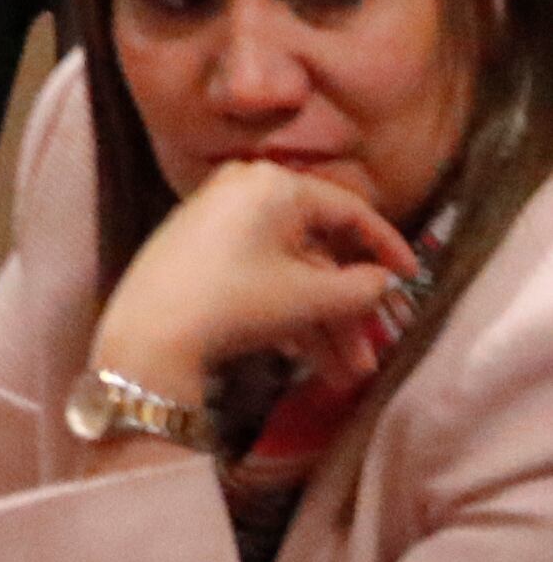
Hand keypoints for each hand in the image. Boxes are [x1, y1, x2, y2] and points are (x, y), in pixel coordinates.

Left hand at [89, 159, 424, 404]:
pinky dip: (287, 315)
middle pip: (318, 253)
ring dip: (324, 325)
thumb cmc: (237, 302)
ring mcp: (218, 220)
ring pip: (291, 274)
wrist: (148, 335)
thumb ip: (361, 288)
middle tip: (373, 354)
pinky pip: (260, 277)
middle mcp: (245, 190)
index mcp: (274, 185)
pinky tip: (308, 361)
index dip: (388, 247)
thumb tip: (382, 280)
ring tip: (347, 376)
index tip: (414, 278)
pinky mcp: (200, 251)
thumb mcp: (310, 297)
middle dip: (349, 311)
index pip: (349, 211)